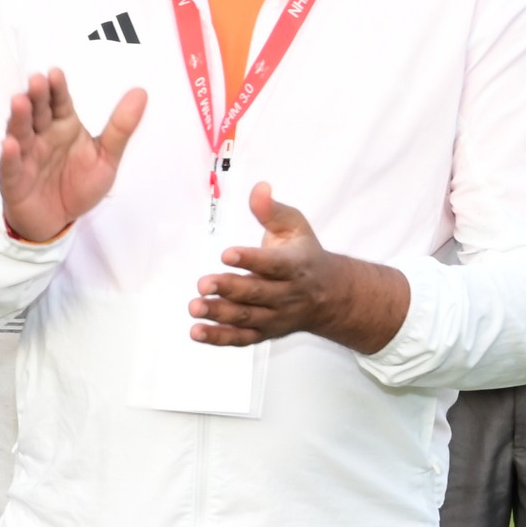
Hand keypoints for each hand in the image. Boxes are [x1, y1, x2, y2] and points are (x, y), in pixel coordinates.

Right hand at [0, 67, 144, 243]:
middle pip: (38, 113)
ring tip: (19, 102)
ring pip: (21, 133)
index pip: (59, 102)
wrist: (58, 221)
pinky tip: (11, 145)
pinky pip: (11, 167)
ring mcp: (25, 157)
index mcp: (63, 126)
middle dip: (37, 97)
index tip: (56, 73)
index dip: (57, 89)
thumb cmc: (78, 185)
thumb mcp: (107, 157)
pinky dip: (9, 156)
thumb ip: (121, 127)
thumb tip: (141, 92)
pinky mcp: (14, 180)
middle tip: (37, 80)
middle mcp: (42, 137)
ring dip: (19, 118)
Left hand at [191, 183, 410, 352]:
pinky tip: (197, 331)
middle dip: (229, 289)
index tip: (226, 254)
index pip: (273, 264)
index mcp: (296, 265)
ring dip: (219, 314)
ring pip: (247, 317)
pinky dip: (219, 337)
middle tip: (203, 283)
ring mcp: (275, 316)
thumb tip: (258, 188)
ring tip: (195, 307)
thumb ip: (272, 210)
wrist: (330, 296)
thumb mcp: (295, 227)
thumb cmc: (304, 256)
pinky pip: (241, 338)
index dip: (251, 260)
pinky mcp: (264, 332)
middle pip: (257, 293)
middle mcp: (287, 294)